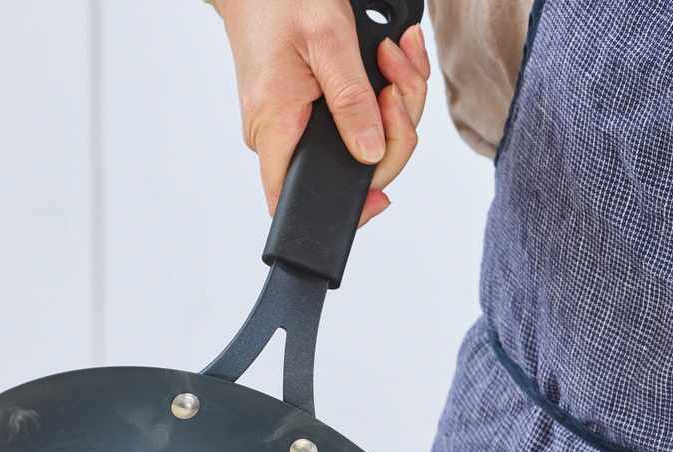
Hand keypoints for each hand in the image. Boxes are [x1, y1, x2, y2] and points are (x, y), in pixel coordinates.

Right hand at [214, 0, 429, 227]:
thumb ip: (351, 102)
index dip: (342, 210)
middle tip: (397, 79)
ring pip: (362, 138)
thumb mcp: (327, 43)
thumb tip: (370, 152)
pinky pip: (355, 117)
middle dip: (394, 126)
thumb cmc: (280, 2)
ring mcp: (292, 126)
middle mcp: (278, 135)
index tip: (380, 197)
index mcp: (275, 126)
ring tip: (393, 52)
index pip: (294, 201)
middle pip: (352, 165)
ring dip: (395, 98)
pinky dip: (382, 90)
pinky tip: (388, 58)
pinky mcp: (306, 112)